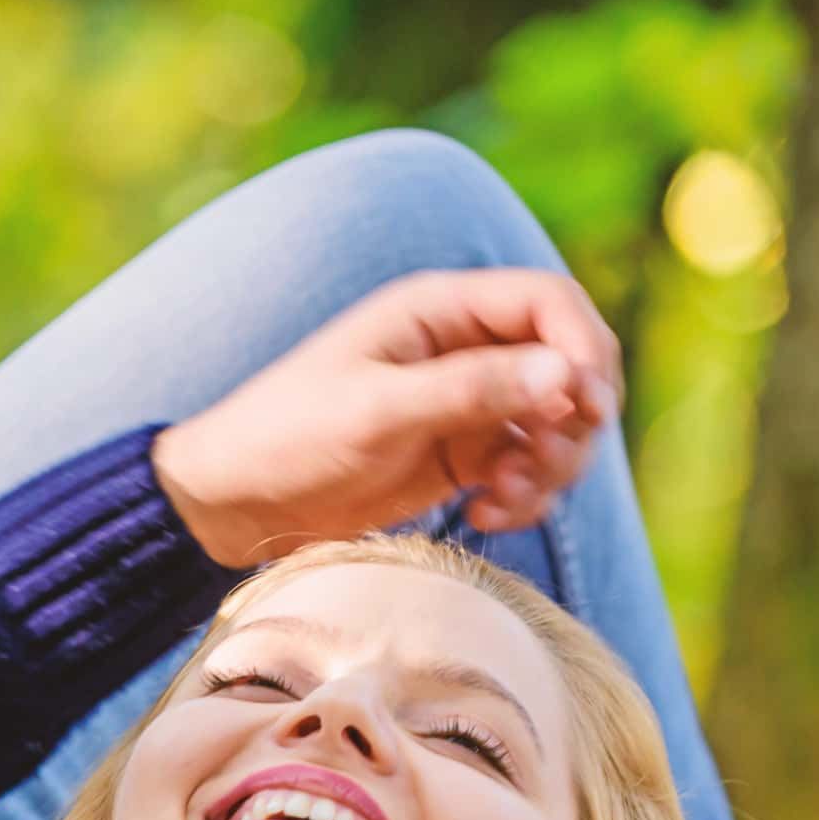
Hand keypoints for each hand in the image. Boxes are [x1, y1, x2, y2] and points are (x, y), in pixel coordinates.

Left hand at [151, 269, 624, 566]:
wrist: (234, 502)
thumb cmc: (289, 438)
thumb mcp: (377, 412)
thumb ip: (470, 391)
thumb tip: (567, 375)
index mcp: (439, 309)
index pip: (549, 303)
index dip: (583, 347)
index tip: (584, 407)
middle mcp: (462, 348)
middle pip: (569, 364)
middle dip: (574, 418)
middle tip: (543, 465)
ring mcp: (464, 404)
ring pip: (556, 424)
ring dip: (552, 465)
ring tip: (502, 501)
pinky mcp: (460, 457)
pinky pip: (525, 468)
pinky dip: (524, 495)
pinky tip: (486, 517)